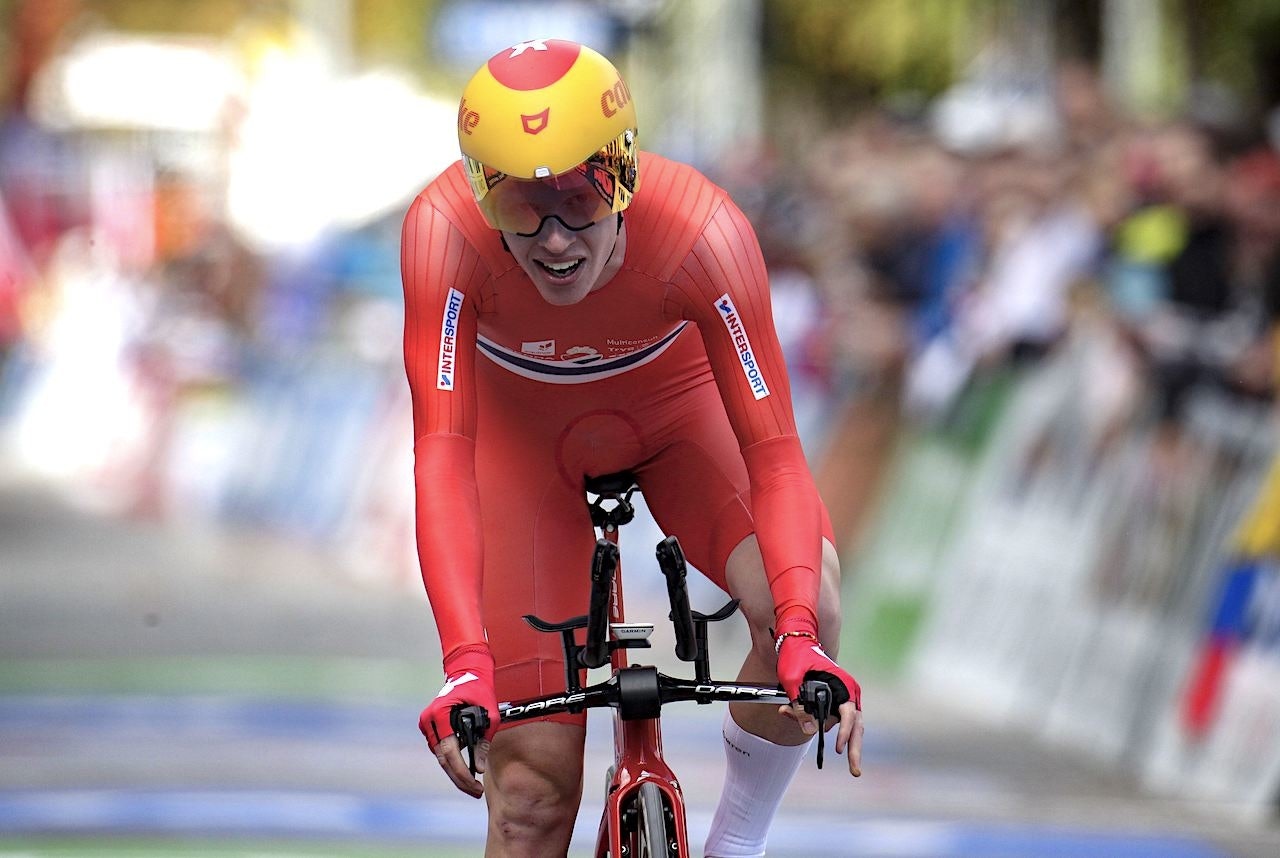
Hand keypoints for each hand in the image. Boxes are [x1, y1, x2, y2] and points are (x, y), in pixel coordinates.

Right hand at [418, 648, 497, 797]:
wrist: (467, 671)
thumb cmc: (479, 690)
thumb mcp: (489, 716)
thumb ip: (483, 742)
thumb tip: (478, 768)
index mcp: (440, 715)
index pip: (449, 752)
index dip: (462, 773)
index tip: (475, 785)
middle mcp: (429, 721)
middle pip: (443, 759)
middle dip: (459, 778)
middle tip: (476, 792)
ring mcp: (426, 724)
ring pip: (441, 757)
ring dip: (455, 772)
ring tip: (473, 786)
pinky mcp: (430, 727)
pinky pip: (441, 749)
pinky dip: (452, 761)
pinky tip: (465, 771)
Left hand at [775, 627, 863, 776]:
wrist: (797, 638)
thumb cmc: (796, 656)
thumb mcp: (791, 679)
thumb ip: (798, 705)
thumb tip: (808, 730)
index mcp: (844, 685)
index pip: (850, 715)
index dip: (845, 733)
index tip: (839, 749)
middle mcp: (848, 693)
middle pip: (856, 726)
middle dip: (854, 749)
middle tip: (855, 772)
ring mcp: (843, 698)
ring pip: (843, 726)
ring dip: (829, 735)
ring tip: (820, 741)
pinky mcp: (834, 702)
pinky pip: (830, 719)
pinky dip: (815, 723)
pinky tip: (788, 713)